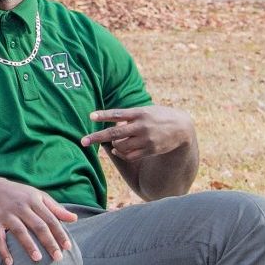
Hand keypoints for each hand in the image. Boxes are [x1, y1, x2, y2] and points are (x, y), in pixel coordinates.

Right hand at [0, 179, 77, 264]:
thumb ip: (56, 209)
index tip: (68, 247)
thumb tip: (75, 219)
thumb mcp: (39, 197)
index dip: (60, 233)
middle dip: (49, 242)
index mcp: (35, 201)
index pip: (50, 219)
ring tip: (38, 259)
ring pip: (20, 231)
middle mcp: (21, 207)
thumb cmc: (22, 195)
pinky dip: (3, 250)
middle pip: (38, 226)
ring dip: (28, 245)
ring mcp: (7, 215)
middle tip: (58, 258)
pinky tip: (10, 263)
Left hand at [80, 105, 194, 161]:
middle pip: (115, 133)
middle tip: (83, 141)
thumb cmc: (159, 116)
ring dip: (113, 145)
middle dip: (97, 137)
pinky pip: (129, 155)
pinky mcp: (150, 150)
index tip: (91, 116)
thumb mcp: (146, 110)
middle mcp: (141, 126)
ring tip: (113, 142)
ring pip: (121, 146)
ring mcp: (146, 139)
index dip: (104, 115)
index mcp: (140, 113)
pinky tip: (118, 150)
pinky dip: (121, 153)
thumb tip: (111, 122)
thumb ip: (130, 116)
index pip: (118, 114)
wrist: (181, 128)